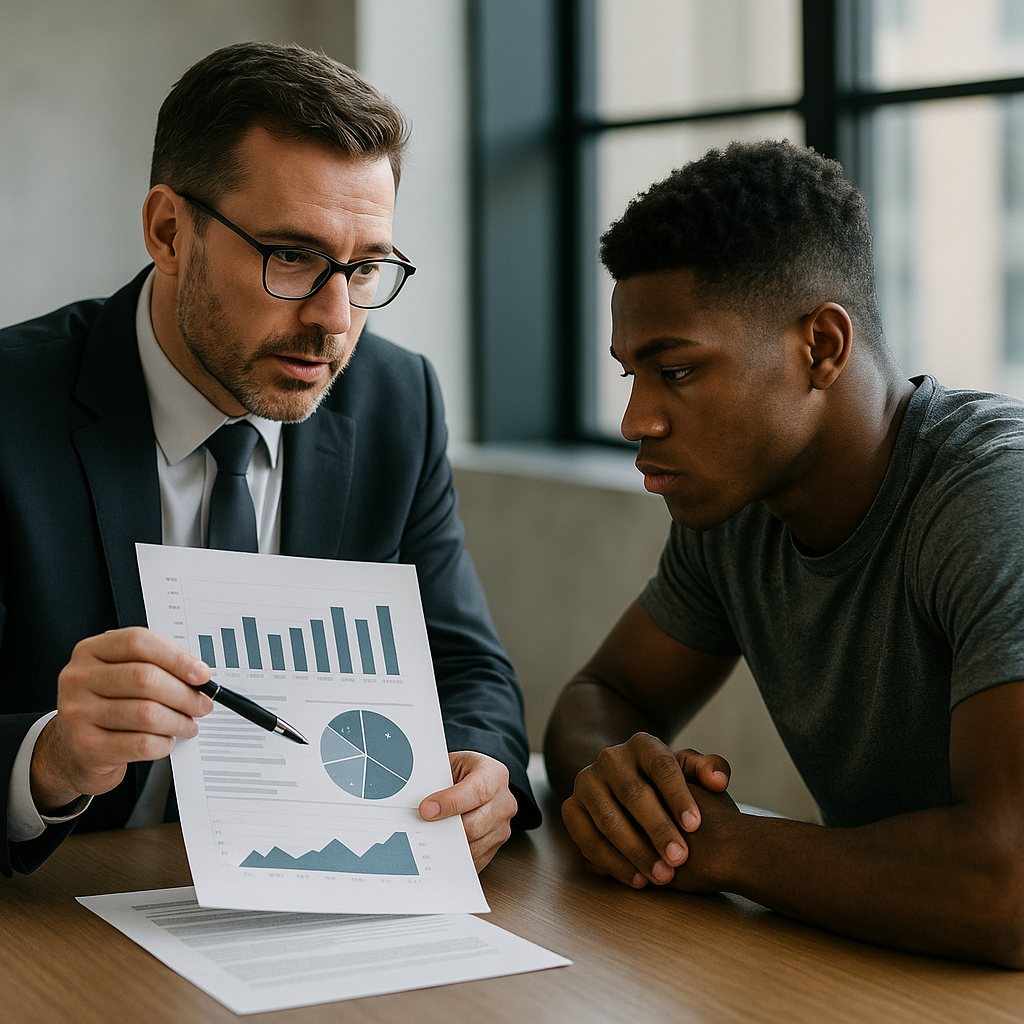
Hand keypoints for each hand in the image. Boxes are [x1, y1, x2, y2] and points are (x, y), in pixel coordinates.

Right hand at [31, 627, 213, 812]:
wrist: (73, 750)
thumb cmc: (107, 705)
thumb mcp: (121, 675)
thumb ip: (156, 666)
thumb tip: (198, 675)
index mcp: (91, 651)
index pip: (137, 642)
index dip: (176, 657)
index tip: (201, 673)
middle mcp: (79, 679)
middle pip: (145, 678)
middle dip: (184, 693)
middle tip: (202, 704)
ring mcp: (78, 713)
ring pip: (146, 714)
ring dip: (179, 721)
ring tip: (188, 724)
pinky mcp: (86, 746)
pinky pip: (141, 744)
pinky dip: (163, 743)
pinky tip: (166, 741)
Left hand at [419, 750, 517, 871]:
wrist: (475, 779)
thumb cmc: (461, 772)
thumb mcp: (449, 765)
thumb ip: (437, 782)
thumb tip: (422, 806)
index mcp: (493, 774)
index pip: (477, 791)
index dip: (450, 803)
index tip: (426, 810)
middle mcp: (503, 801)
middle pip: (475, 825)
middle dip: (445, 828)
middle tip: (423, 827)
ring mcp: (502, 825)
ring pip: (473, 845)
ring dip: (449, 843)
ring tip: (433, 834)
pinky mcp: (497, 844)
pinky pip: (475, 858)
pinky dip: (456, 854)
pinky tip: (444, 843)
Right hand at [561, 733, 729, 887]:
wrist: (619, 782)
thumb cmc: (663, 782)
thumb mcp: (687, 769)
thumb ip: (709, 770)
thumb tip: (718, 782)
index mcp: (642, 744)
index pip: (661, 766)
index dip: (678, 796)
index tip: (695, 825)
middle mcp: (610, 759)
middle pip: (634, 794)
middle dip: (658, 830)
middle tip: (680, 859)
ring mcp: (586, 782)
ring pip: (609, 819)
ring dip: (635, 851)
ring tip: (662, 876)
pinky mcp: (571, 808)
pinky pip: (587, 839)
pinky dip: (612, 862)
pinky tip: (637, 879)